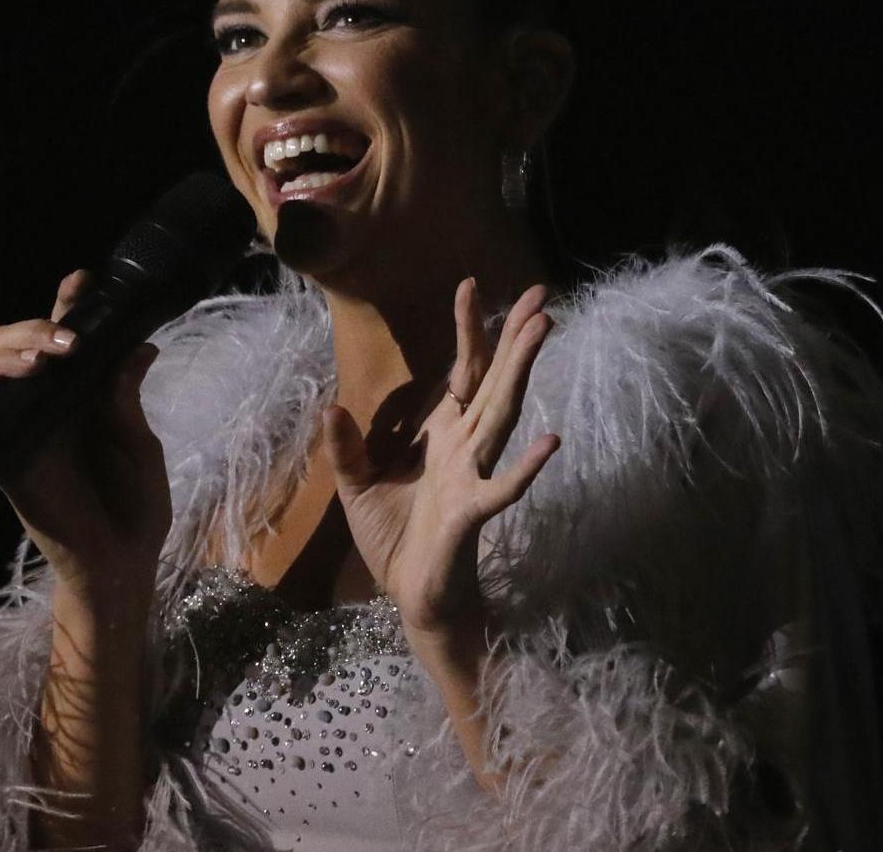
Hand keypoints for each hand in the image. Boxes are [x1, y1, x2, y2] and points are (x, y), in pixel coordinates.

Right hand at [0, 270, 170, 595]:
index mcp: (78, 395)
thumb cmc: (136, 506)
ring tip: (42, 358)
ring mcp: (17, 431)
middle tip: (66, 338)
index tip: (82, 281)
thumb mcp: (139, 444)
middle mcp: (42, 405)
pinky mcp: (0, 461)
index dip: (65, 306)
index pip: (63, 339)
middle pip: (13, 345)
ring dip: (7, 356)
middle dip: (32, 328)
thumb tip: (139, 346)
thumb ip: (126, 398)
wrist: (122, 563)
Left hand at [325, 279, 559, 640]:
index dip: (469, 331)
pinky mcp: (472, 513)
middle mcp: (464, 447)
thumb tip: (331, 407)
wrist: (413, 598)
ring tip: (543, 332)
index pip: (461, 373)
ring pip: (502, 416)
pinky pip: (502, 487)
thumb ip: (347, 448)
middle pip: (494, 382)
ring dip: (521, 374)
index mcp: (442, 435)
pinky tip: (551, 443)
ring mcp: (472, 477)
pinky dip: (526, 468)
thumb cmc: (394, 540)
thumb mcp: (357, 487)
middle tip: (542, 294)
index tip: (470, 284)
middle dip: (515, 338)